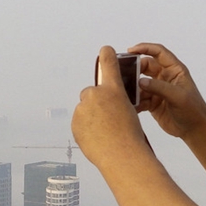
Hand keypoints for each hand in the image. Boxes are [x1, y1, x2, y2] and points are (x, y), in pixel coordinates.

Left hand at [72, 46, 148, 167]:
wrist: (121, 155)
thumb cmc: (131, 136)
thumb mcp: (130, 112)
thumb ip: (116, 103)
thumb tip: (106, 106)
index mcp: (114, 90)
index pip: (109, 65)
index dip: (107, 56)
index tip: (105, 49)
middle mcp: (96, 94)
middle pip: (91, 93)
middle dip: (96, 102)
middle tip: (107, 118)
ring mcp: (83, 108)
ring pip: (85, 109)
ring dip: (91, 117)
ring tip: (104, 132)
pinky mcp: (75, 122)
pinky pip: (80, 122)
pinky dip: (86, 128)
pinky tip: (97, 138)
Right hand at [129, 42, 205, 140]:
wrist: (195, 130)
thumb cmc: (194, 110)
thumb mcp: (178, 96)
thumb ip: (159, 87)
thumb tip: (140, 81)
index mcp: (175, 70)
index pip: (159, 52)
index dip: (145, 48)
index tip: (131, 50)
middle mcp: (165, 77)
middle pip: (145, 66)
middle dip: (134, 69)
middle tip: (123, 74)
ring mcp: (158, 89)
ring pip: (140, 83)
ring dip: (133, 87)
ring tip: (125, 92)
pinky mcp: (152, 102)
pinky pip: (139, 98)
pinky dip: (134, 101)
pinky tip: (131, 105)